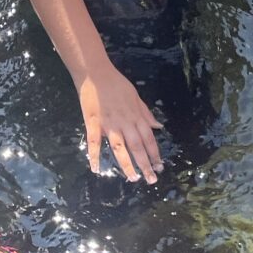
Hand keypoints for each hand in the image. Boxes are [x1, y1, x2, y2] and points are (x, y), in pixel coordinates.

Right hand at [76, 64, 164, 182]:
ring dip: (127, 164)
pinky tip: (96, 168)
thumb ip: (146, 113)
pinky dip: (94, 155)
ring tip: (133, 179)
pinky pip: (94, 142)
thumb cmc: (117, 83)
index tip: (159, 167)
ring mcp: (109, 124)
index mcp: (136, 116)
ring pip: (120, 148)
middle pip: (137, 146)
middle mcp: (125, 122)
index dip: (154, 154)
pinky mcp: (93, 123)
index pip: (148, 138)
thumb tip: (158, 126)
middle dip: (145, 164)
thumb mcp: (135, 96)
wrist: (96, 73)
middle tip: (151, 180)